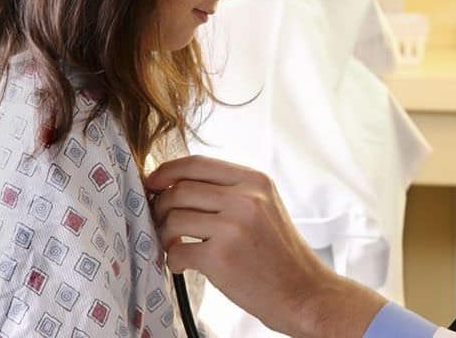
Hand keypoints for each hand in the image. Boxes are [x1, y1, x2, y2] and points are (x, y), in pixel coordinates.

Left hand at [145, 155, 385, 337]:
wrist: (303, 291)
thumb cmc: (277, 252)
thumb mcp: (263, 206)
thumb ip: (228, 191)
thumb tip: (175, 184)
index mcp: (255, 180)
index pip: (197, 163)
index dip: (167, 171)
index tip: (152, 183)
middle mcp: (245, 198)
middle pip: (179, 190)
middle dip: (160, 207)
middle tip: (161, 223)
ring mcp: (233, 226)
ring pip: (173, 218)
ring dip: (164, 235)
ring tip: (174, 246)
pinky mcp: (221, 257)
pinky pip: (177, 250)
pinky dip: (173, 260)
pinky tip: (184, 266)